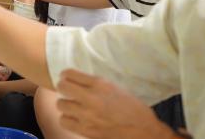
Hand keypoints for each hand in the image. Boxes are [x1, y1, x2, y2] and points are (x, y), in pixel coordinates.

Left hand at [56, 69, 181, 138]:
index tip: (66, 77)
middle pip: (62, 87)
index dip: (65, 75)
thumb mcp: (116, 88)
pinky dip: (67, 118)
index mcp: (101, 84)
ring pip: (61, 104)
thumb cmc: (133, 108)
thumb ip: (96, 84)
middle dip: (63, 87)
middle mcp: (92, 98)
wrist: (143, 130)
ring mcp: (88, 115)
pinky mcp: (86, 130)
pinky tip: (74, 118)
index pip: (70, 73)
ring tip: (72, 106)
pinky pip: (64, 120)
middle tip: (67, 90)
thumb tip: (77, 81)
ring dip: (65, 104)